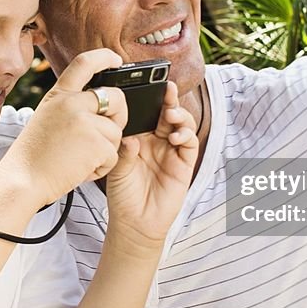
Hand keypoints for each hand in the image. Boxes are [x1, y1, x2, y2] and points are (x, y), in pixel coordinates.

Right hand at [0, 49, 127, 208]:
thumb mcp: (46, 117)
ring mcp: (85, 121)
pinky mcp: (95, 143)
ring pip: (116, 132)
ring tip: (79, 160)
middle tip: (105, 134)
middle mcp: (72, 103)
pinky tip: (82, 169)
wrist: (22, 180)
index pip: (84, 63)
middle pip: (116, 98)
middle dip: (119, 116)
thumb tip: (101, 105)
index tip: (116, 59)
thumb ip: (70, 107)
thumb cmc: (33, 156)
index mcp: (58, 95)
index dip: (104, 57)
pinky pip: (114, 154)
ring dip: (105, 150)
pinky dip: (102, 167)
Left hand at [104, 81, 197, 250]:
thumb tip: (130, 136)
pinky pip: (189, 143)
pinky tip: (175, 136)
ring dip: (179, 114)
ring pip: (181, 123)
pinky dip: (185, 135)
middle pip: (166, 112)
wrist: (134, 223)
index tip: (146, 84)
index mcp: (139, 136)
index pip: (146, 111)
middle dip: (168, 98)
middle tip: (166, 88)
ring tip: (170, 114)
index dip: (148, 97)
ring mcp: (171, 150)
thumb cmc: (122, 195)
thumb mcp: (116, 169)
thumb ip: (124, 151)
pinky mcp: (184, 163)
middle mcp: (156, 140)